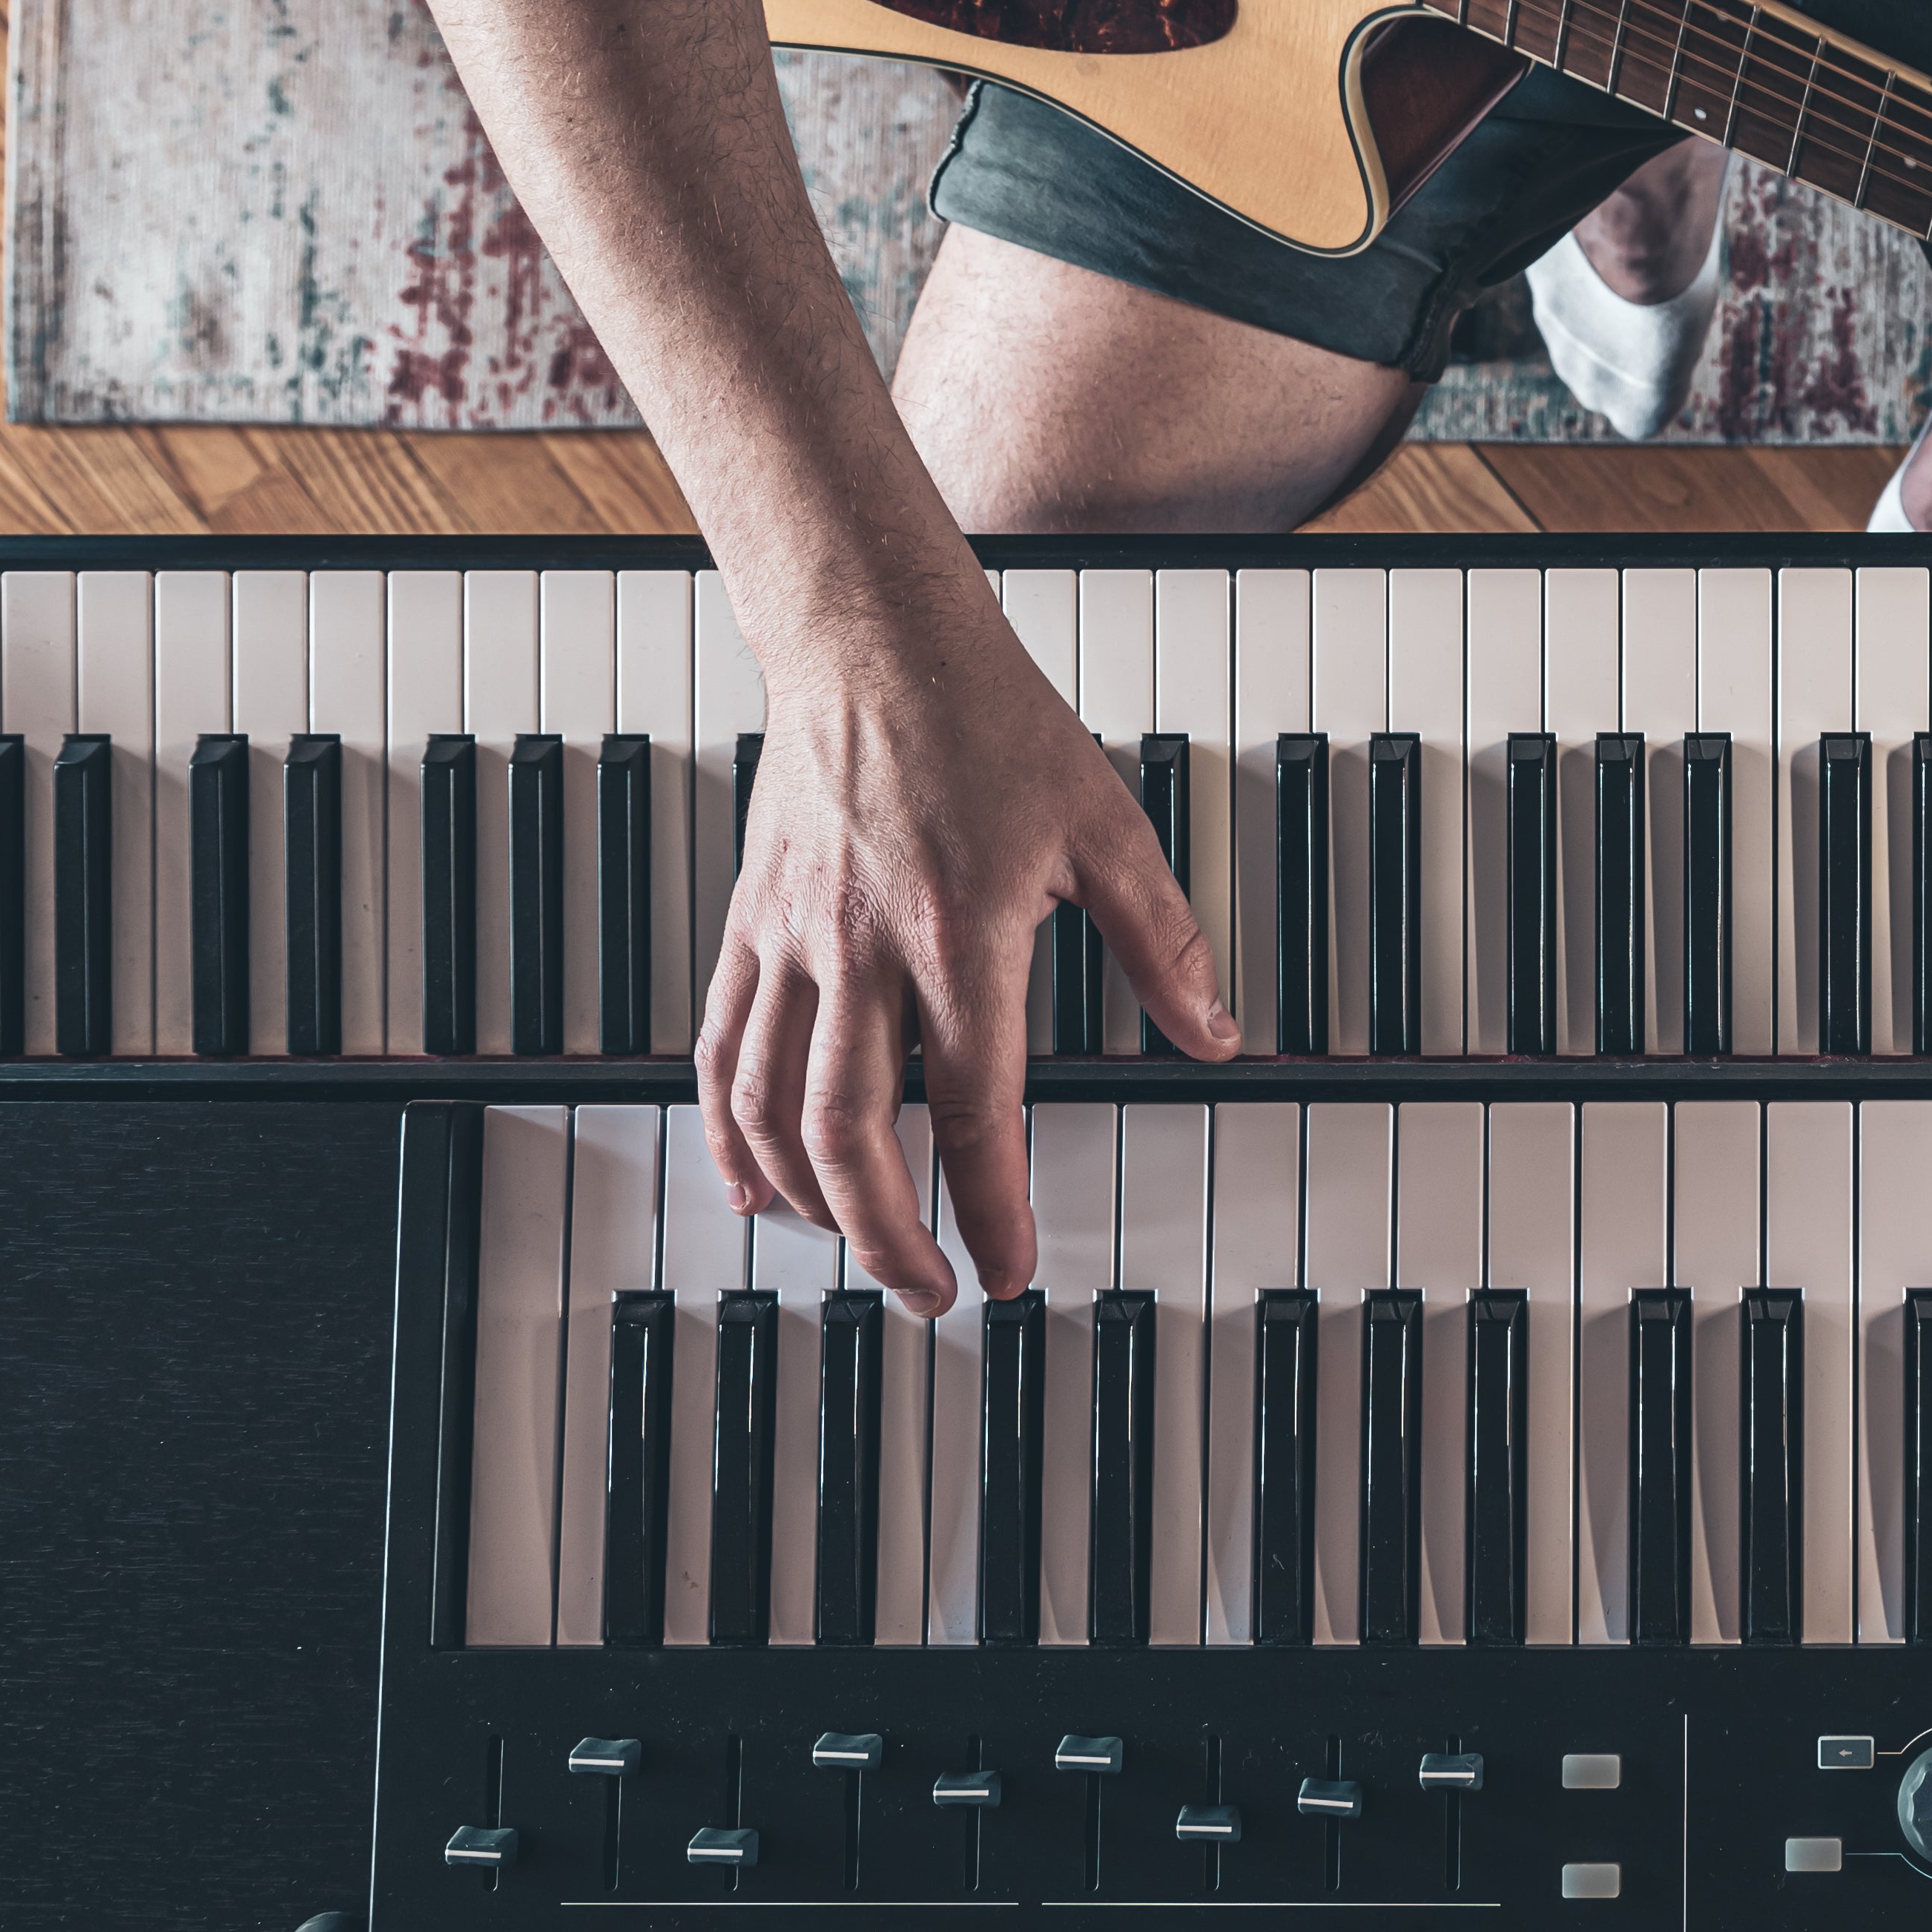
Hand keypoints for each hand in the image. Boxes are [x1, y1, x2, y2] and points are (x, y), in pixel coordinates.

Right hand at [698, 594, 1235, 1315]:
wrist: (876, 642)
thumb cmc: (991, 725)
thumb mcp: (1109, 827)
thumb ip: (1164, 941)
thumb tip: (1214, 1032)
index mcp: (960, 934)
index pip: (970, 1107)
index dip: (989, 1206)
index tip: (1006, 1270)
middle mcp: (862, 948)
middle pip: (849, 1133)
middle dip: (885, 1235)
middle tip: (929, 1289)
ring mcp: (791, 940)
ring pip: (768, 1109)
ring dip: (809, 1202)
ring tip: (857, 1249)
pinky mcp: (748, 926)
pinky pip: (717, 1052)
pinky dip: (728, 1134)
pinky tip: (753, 1185)